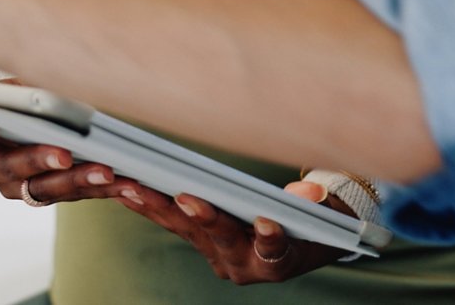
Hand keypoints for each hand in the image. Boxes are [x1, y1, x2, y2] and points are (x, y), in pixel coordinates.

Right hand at [0, 70, 137, 205]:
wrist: (29, 125)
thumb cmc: (14, 104)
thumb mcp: (6, 90)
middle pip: (13, 169)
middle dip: (39, 161)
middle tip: (63, 155)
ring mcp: (23, 186)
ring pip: (48, 188)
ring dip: (79, 180)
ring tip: (106, 172)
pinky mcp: (53, 193)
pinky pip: (77, 194)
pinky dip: (103, 189)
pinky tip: (126, 184)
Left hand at [116, 179, 353, 283]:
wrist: (303, 244)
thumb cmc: (315, 224)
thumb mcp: (325, 214)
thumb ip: (315, 204)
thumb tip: (310, 194)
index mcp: (279, 261)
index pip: (273, 251)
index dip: (270, 238)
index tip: (268, 225)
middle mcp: (245, 266)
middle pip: (222, 239)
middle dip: (202, 217)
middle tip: (185, 199)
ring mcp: (220, 258)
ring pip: (188, 232)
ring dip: (160, 209)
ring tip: (136, 188)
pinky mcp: (203, 246)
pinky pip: (176, 226)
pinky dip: (154, 207)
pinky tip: (129, 191)